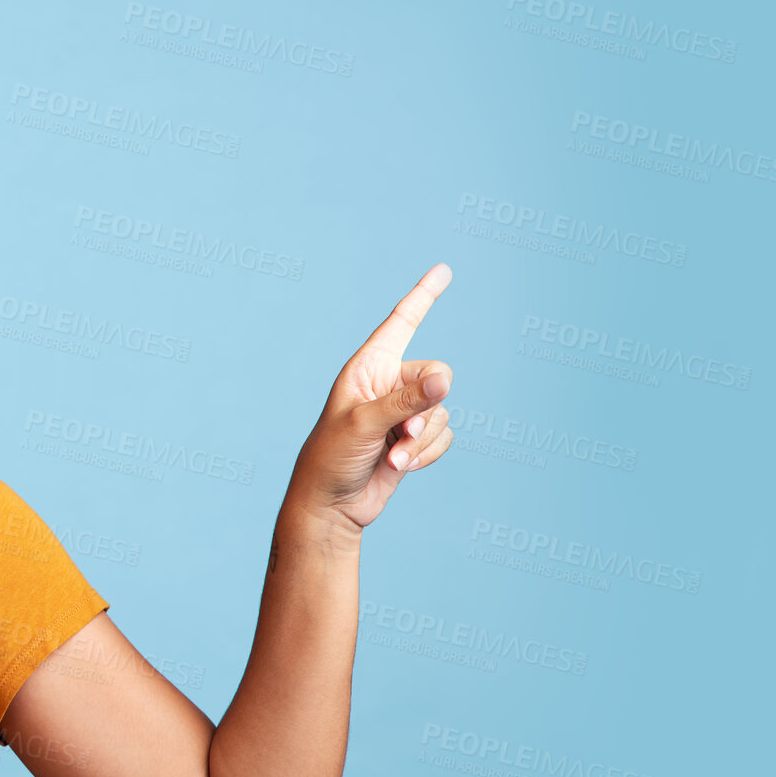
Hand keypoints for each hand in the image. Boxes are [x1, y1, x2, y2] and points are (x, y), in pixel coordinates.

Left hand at [281, 264, 453, 536]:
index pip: (402, 323)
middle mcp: (388, 384)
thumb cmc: (331, 459)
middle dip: (426, 410)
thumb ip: (406, 401)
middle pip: (437, 377)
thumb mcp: (365, 425)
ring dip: (422, 441)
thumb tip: (445, 380)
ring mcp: (402, 411)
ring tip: (392, 458)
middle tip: (401, 433)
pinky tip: (400, 468)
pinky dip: (427, 454)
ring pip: (443, 412)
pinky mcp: (411, 438)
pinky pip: (443, 436)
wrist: (330, 506)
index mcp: (368, 367)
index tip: (443, 270)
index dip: (423, 296)